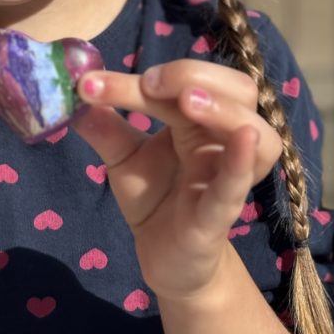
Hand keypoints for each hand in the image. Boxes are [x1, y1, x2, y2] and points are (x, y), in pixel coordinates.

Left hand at [76, 60, 281, 300]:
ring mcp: (226, 177)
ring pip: (258, 134)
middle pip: (238, 90)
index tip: (96, 81)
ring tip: (188, 102)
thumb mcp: (123, 158)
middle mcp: (222, 141)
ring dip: (224, 110)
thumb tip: (74, 95)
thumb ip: (104, 128)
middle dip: (193, 76)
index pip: (187, 82)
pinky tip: (244, 139)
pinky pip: (236, 188)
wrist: (165, 259)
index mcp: (200, 120)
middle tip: (150, 83)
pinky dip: (239, 163)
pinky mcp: (218, 216)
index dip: (152, 75)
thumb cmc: (155, 198)